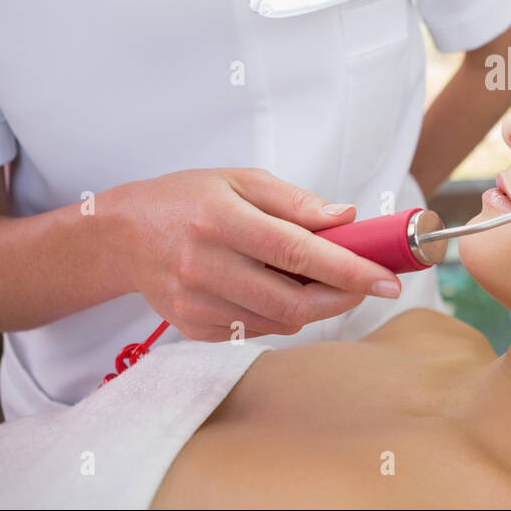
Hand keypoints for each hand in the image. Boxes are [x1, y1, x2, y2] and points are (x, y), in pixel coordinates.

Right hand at [101, 168, 401, 340]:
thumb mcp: (241, 180)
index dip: (349, 269)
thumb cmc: (189, 200)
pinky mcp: (192, 327)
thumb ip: (296, 201)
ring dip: (313, 305)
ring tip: (316, 276)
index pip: (297, 251)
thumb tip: (347, 217)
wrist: (123, 235)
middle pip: (293, 299)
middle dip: (342, 296)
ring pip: (280, 321)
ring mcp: (195, 303)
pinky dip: (280, 313)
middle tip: (367, 282)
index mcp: (219, 220)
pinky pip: (256, 330)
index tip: (387, 278)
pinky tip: (275, 287)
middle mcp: (204, 266)